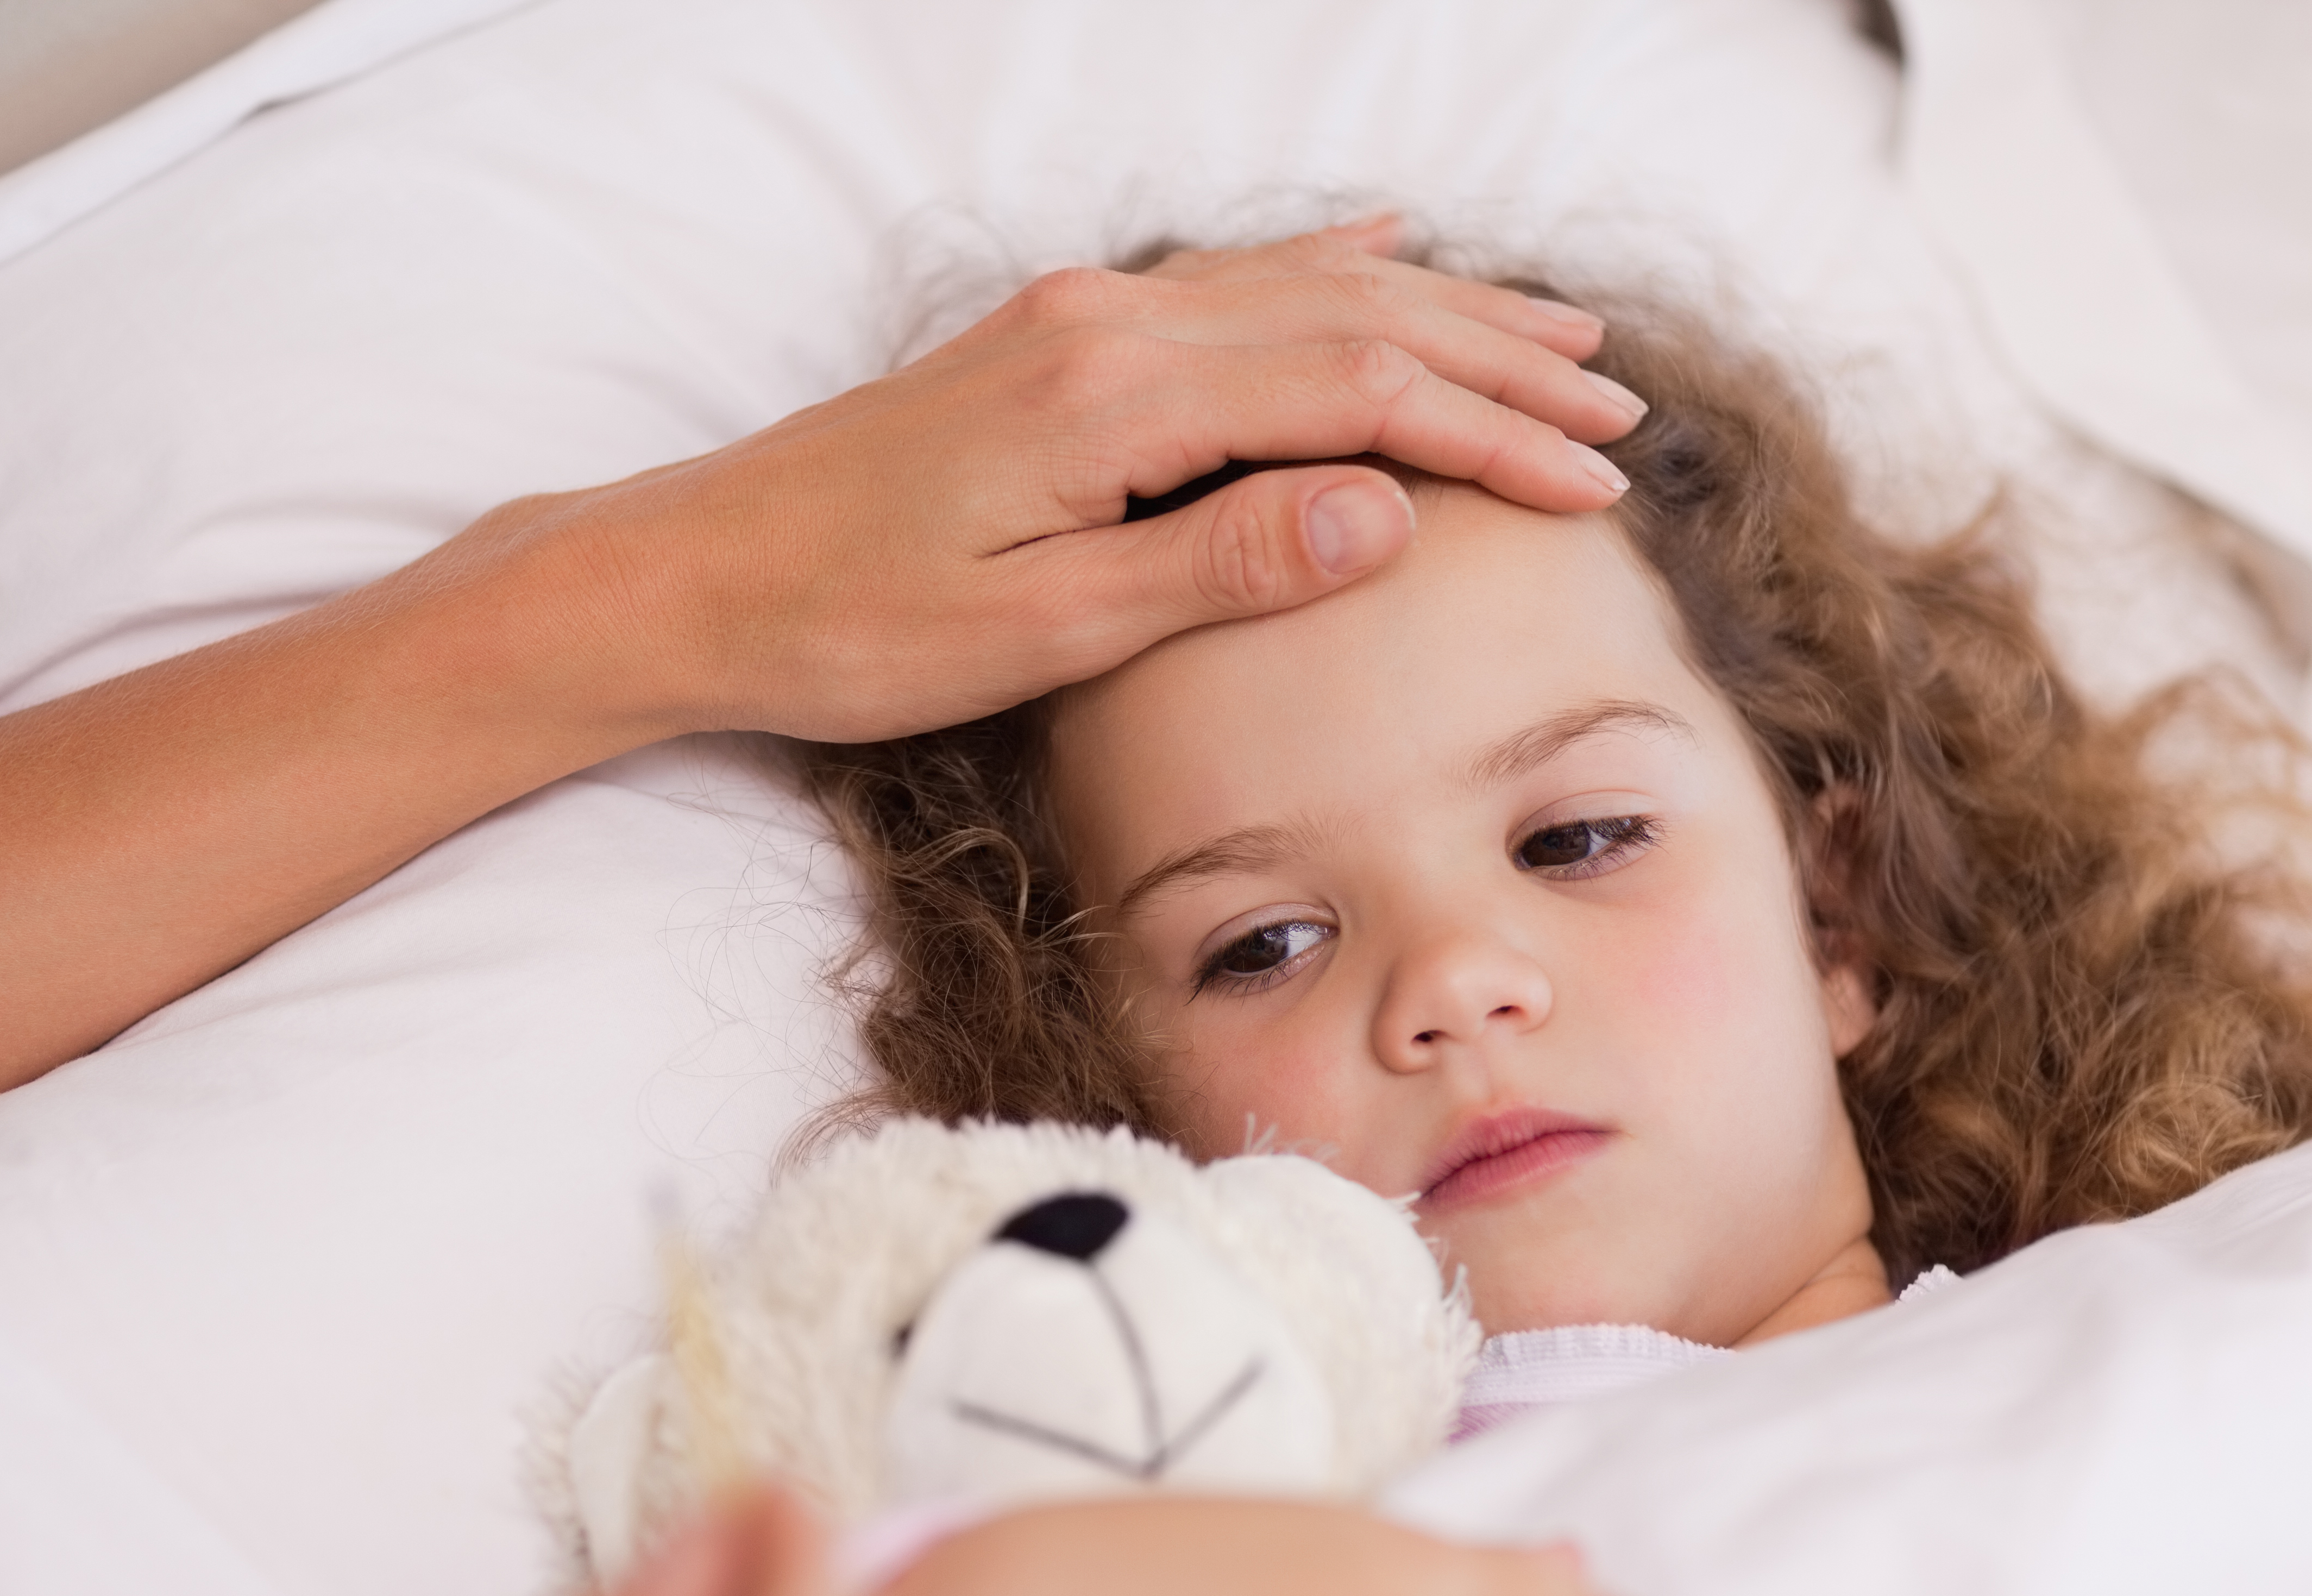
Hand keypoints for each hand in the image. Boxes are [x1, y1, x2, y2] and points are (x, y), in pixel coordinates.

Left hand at [494, 214, 1642, 745]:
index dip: (1491, 436)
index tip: (1596, 487)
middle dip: (1496, 362)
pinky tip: (1384, 250)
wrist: (694, 578)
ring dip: (1435, 309)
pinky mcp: (1048, 340)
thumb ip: (1218, 564)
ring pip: (1299, 288)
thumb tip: (1387, 513)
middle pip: (1353, 317)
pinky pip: (1224, 283)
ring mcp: (1075, 320)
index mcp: (1114, 399)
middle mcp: (1105, 327)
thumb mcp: (1041, 629)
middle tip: (1617, 410)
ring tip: (1551, 334)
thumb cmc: (850, 629)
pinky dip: (1326, 270)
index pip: (1360, 393)